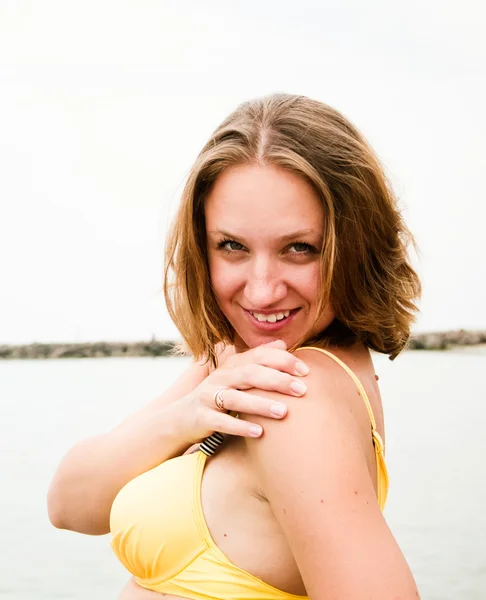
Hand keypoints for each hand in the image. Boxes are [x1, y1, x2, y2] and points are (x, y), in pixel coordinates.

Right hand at [182, 340, 309, 439]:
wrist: (182, 418)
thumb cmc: (218, 396)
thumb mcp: (236, 376)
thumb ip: (258, 359)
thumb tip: (283, 344)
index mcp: (232, 365)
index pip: (259, 357)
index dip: (283, 361)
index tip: (306, 371)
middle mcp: (221, 377)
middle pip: (250, 374)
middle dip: (277, 381)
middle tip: (302, 390)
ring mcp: (209, 396)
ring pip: (236, 398)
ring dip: (261, 404)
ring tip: (283, 412)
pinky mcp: (202, 417)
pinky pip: (221, 421)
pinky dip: (240, 426)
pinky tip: (259, 432)